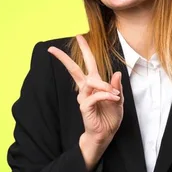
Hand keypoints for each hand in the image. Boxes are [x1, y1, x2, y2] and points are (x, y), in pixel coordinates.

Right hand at [47, 35, 123, 164]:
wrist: (106, 134)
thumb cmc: (110, 118)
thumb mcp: (119, 100)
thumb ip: (117, 87)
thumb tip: (117, 73)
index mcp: (95, 84)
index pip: (88, 64)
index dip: (85, 50)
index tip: (79, 36)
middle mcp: (86, 89)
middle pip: (74, 70)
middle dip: (65, 58)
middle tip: (52, 49)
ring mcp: (84, 97)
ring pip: (90, 82)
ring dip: (104, 86)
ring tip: (114, 95)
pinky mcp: (84, 106)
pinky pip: (94, 96)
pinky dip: (105, 96)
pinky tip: (112, 99)